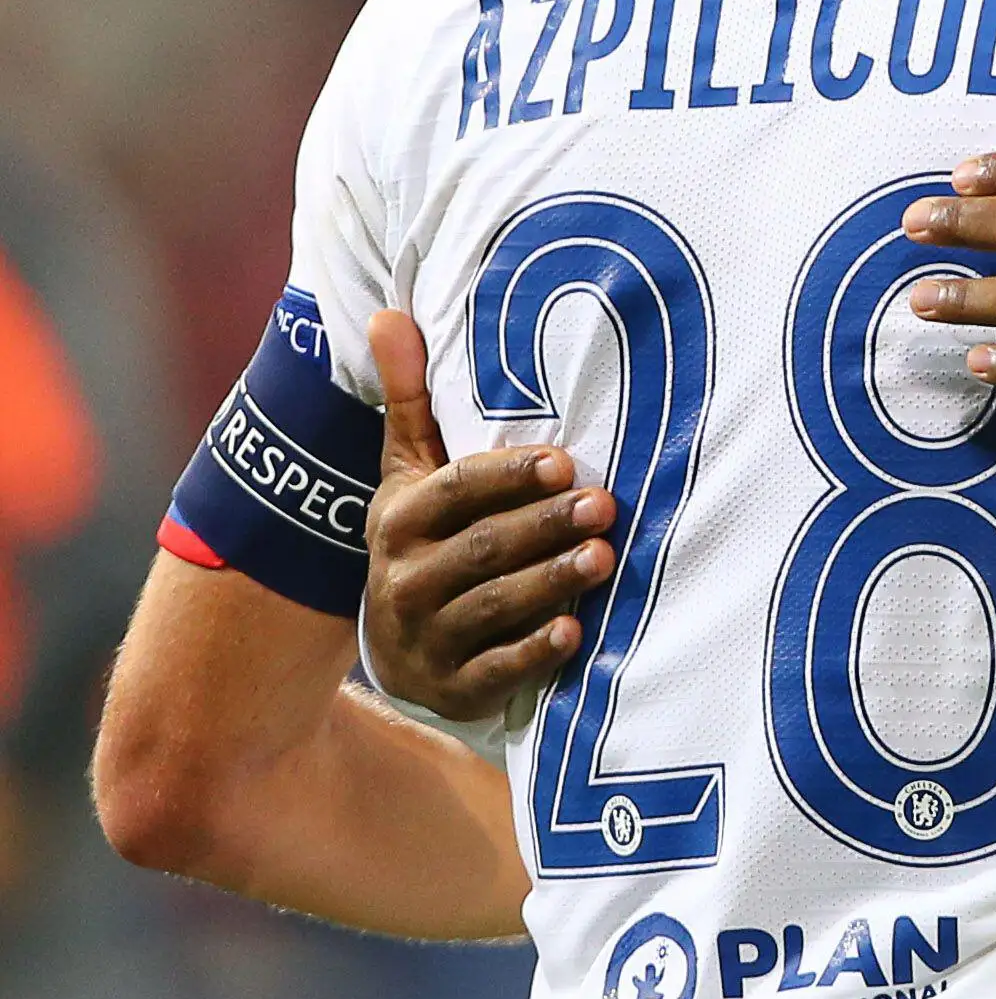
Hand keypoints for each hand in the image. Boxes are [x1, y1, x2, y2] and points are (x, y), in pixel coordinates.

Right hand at [364, 310, 615, 720]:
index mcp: (400, 519)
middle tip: (605, 505)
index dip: (507, 477)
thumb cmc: (422, 542)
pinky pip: (495, 669)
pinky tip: (573, 633)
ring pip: (492, 605)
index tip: (562, 463)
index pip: (455, 491)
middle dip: (544, 526)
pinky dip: (532, 652)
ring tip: (604, 558)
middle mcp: (404, 577)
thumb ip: (409, 400)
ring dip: (549, 582)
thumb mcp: (407, 474)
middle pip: (481, 548)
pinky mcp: (455, 686)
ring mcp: (427, 636)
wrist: (394, 650)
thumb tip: (387, 312)